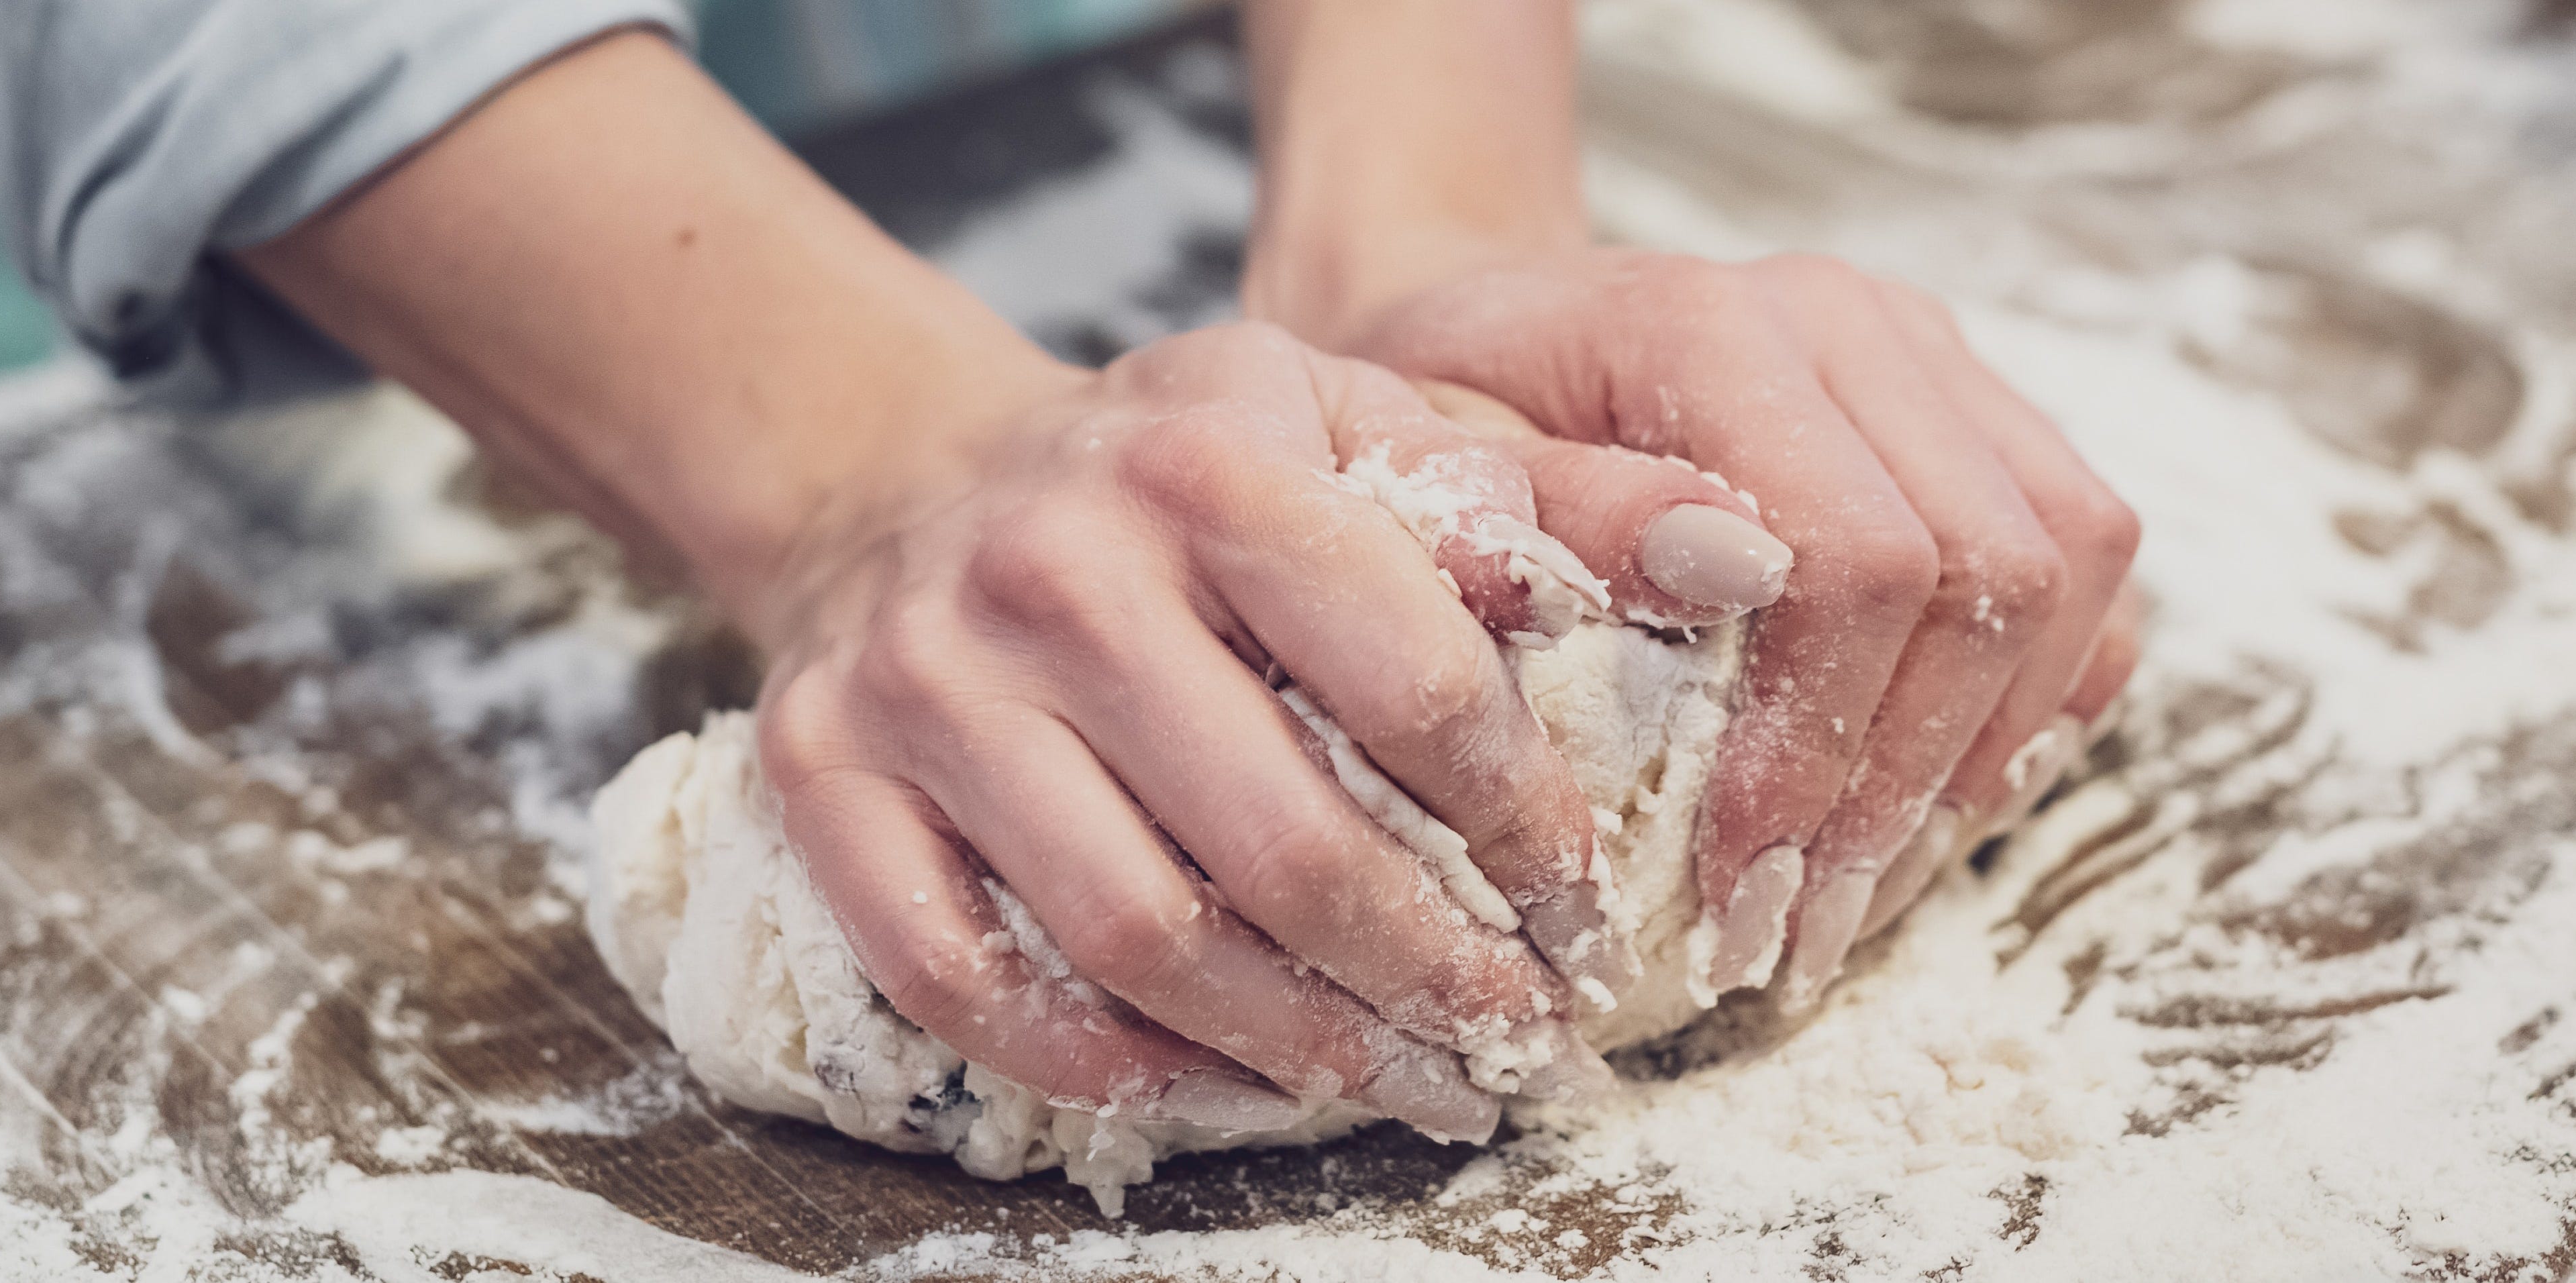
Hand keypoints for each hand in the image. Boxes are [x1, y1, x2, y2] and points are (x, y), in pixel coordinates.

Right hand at [746, 323, 1787, 1135]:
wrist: (909, 475)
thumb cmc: (1176, 475)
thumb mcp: (1359, 425)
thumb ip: (1550, 493)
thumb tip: (1749, 559)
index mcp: (1208, 458)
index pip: (1413, 682)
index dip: (1525, 827)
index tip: (1584, 911)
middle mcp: (1052, 565)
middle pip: (1281, 843)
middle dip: (1430, 977)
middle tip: (1514, 1044)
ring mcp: (925, 681)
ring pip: (1133, 934)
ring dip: (1290, 1048)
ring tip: (1398, 1085)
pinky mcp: (826, 776)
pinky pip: (963, 978)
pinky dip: (1097, 1062)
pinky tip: (1206, 1083)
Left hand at [1343, 250, 2142, 1006]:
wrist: (1482, 333)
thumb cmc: (1434, 426)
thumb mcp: (1428, 479)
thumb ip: (1557, 517)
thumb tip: (1727, 568)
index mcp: (1713, 326)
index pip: (1856, 556)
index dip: (1817, 748)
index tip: (1738, 891)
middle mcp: (1852, 322)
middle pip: (1988, 573)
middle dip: (1901, 787)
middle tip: (1799, 934)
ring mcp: (1934, 358)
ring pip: (2070, 569)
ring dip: (1981, 760)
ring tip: (1859, 894)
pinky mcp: (1981, 411)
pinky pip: (2085, 570)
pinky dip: (2034, 704)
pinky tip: (1926, 806)